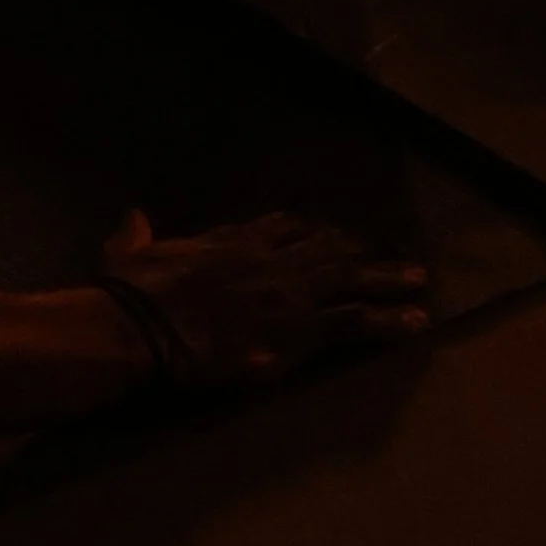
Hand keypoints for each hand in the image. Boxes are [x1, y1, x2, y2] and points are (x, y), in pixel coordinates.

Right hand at [101, 207, 428, 393]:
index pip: (277, 228)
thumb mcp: (126, 252)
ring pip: (350, 279)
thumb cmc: (130, 293)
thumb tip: (133, 215)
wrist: (143, 326)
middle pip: (324, 249)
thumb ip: (136, 234)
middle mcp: (267, 259)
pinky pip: (355, 322)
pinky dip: (388, 320)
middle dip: (358, 251)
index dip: (303, 230)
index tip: (321, 231)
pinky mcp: (300, 329)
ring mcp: (288, 292)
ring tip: (419, 279)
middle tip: (385, 252)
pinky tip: (416, 321)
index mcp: (229, 242)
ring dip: (387, 278)